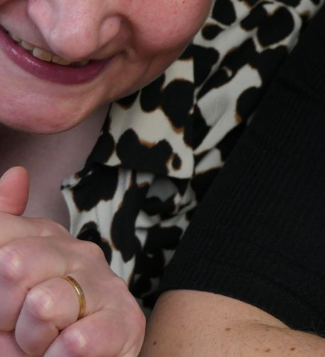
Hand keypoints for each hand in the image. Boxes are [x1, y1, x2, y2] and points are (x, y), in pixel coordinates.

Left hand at [0, 166, 144, 355]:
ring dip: (34, 341)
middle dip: (3, 311)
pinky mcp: (126, 322)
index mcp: (40, 239)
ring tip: (45, 346)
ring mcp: (106, 284)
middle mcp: (76, 252)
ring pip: (45, 304)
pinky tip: (64, 354)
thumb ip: (2, 226)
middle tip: (17, 328)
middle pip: (14, 265)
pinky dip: (60, 356)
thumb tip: (16, 172)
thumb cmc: (26, 338)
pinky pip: (78, 340)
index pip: (1, 232)